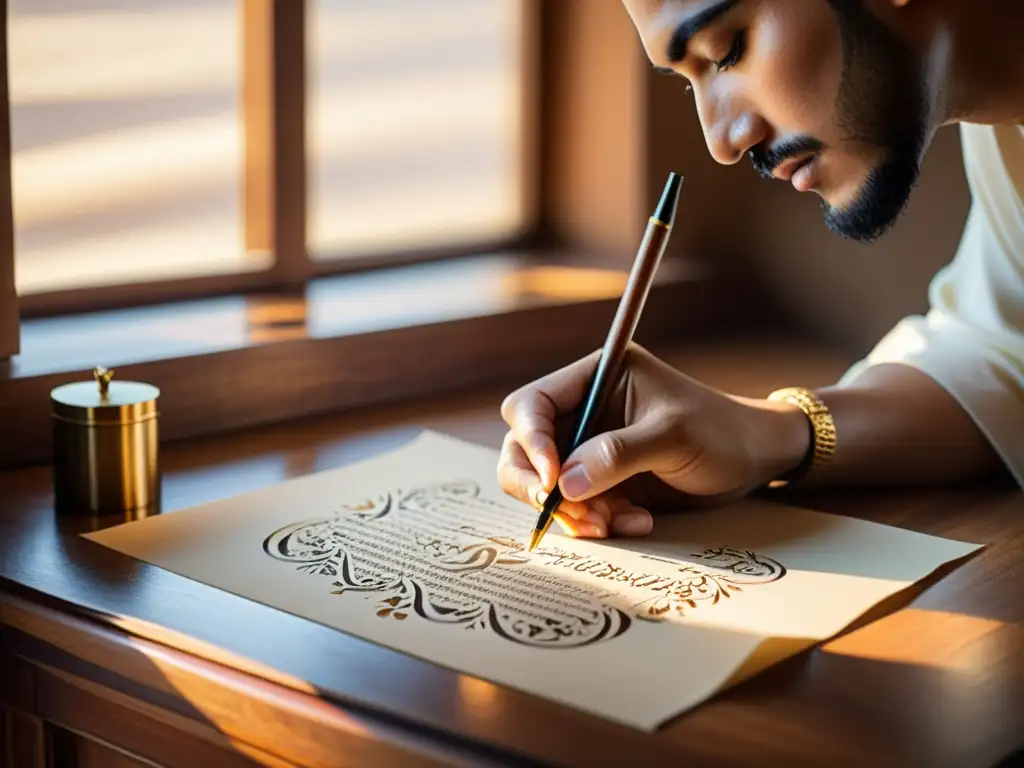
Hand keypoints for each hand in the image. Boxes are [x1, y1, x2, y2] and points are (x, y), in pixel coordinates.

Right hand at [497, 344, 809, 538]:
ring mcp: (589, 449)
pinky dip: (595, 523)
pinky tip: (637, 523)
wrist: (756, 461)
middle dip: (539, 485)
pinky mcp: (601, 483)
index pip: (531, 404)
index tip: (552, 479)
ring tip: (611, 524)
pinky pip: (575, 509)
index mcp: (594, 378)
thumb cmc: (721, 431)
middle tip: (570, 514)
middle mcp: (583, 411)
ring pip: (544, 486)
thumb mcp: (673, 436)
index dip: (531, 441)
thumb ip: (618, 454)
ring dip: (571, 511)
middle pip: (523, 448)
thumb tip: (564, 484)